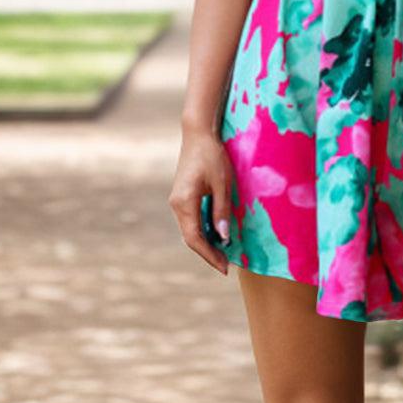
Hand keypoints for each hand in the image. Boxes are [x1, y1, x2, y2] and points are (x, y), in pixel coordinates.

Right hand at [169, 128, 232, 274]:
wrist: (197, 134)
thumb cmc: (212, 155)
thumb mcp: (223, 183)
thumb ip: (222, 210)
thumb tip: (223, 237)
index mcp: (184, 202)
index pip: (195, 238)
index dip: (210, 255)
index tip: (224, 268)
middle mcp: (176, 204)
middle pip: (190, 238)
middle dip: (208, 253)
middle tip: (226, 266)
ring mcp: (177, 201)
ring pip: (189, 230)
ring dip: (205, 244)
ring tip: (223, 254)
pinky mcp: (181, 197)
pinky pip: (191, 221)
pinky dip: (203, 232)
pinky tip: (216, 236)